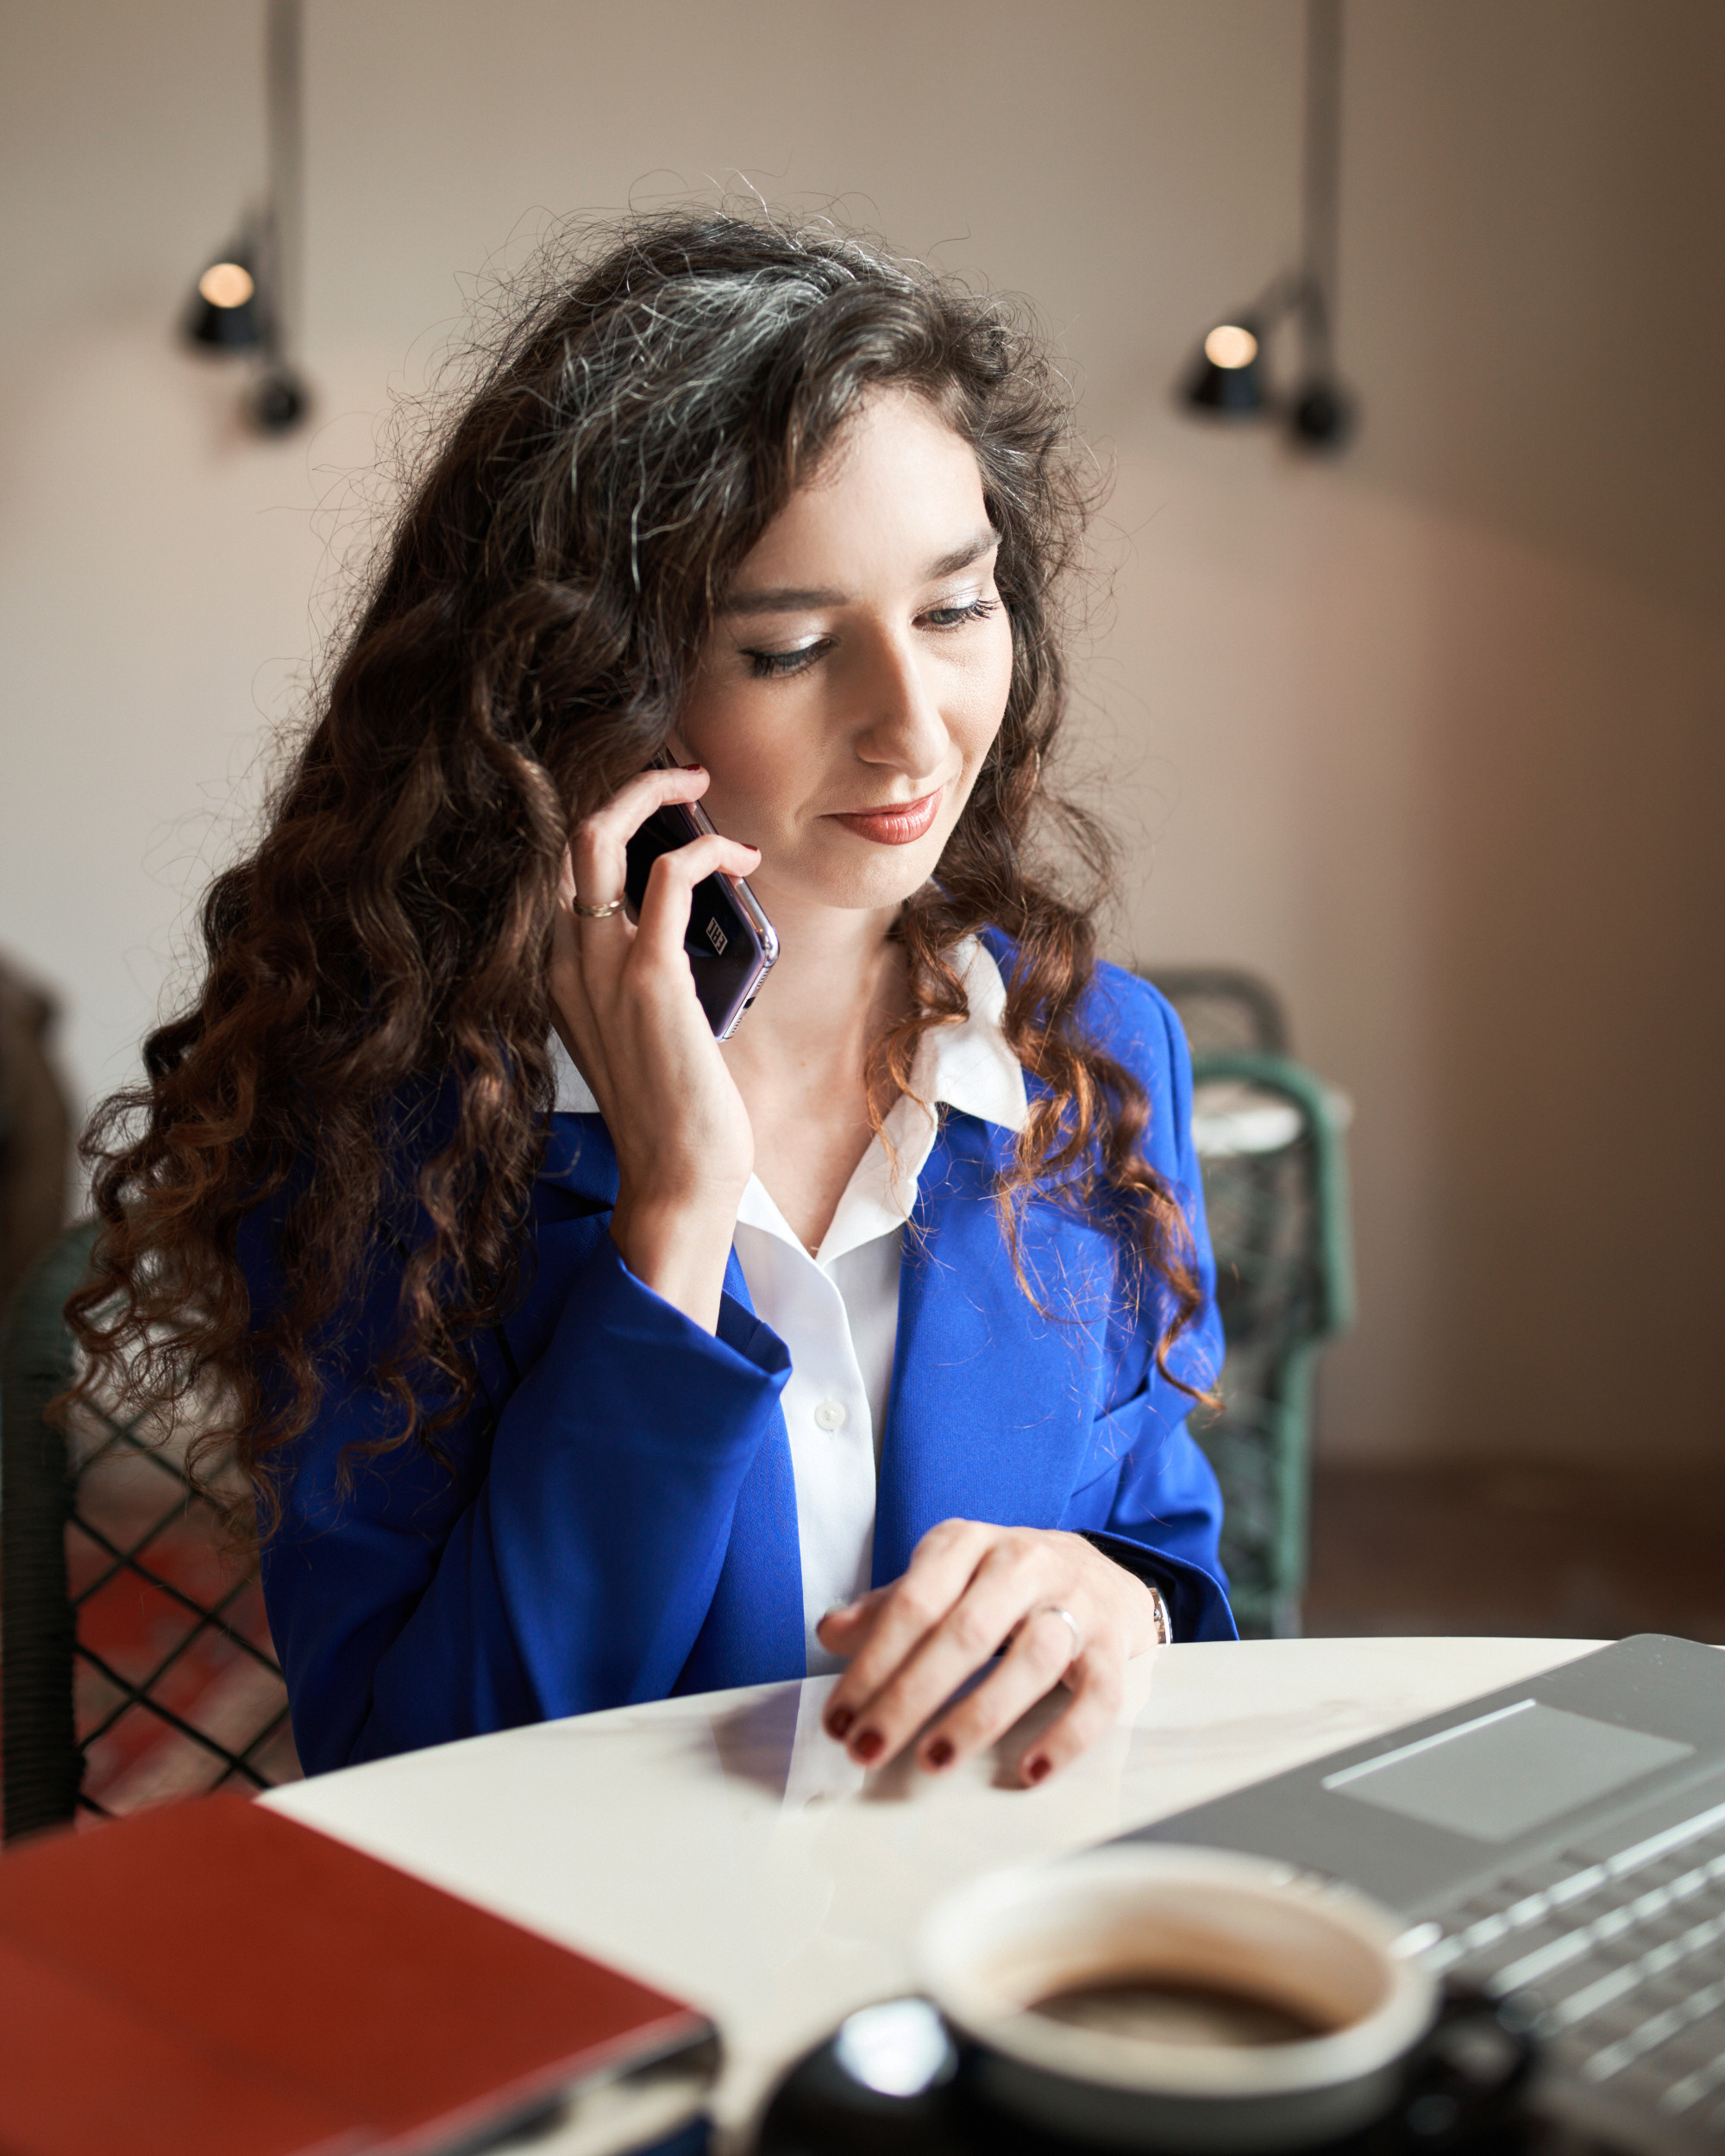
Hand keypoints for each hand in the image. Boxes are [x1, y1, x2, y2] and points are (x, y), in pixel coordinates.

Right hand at [548, 762, 761, 1329]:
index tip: (659, 804)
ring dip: (659, 798)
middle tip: (686, 779)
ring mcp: (600, 967)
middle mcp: (563, 960)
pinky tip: (738, 860)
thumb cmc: (672, 1113)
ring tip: (707, 797)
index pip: (558, 866)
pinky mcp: (650, 978)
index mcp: (556, 971)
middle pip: (567, 833)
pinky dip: (706, 850)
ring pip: (601, 836)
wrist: (675, 1178)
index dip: (605, 818)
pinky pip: (670, 877)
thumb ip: (644, 974)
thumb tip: (688, 925)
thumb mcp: (641, 1030)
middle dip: (626, 787)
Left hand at [815, 1521, 1161, 1786]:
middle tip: (869, 1747)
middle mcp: (1022, 1563)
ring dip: (978, 1715)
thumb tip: (830, 1632)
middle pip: (965, 1633)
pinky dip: (1065, 1736)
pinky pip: (1097, 1695)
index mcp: (967, 1543)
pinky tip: (1029, 1771)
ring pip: (1031, 1659)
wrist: (1100, 1572)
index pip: (913, 1603)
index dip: (872, 1663)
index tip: (839, 1718)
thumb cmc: (1003, 1583)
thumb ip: (890, 1606)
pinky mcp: (1113, 1645)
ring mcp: (1074, 1603)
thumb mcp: (944, 1577)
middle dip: (910, 1696)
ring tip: (934, 1759)